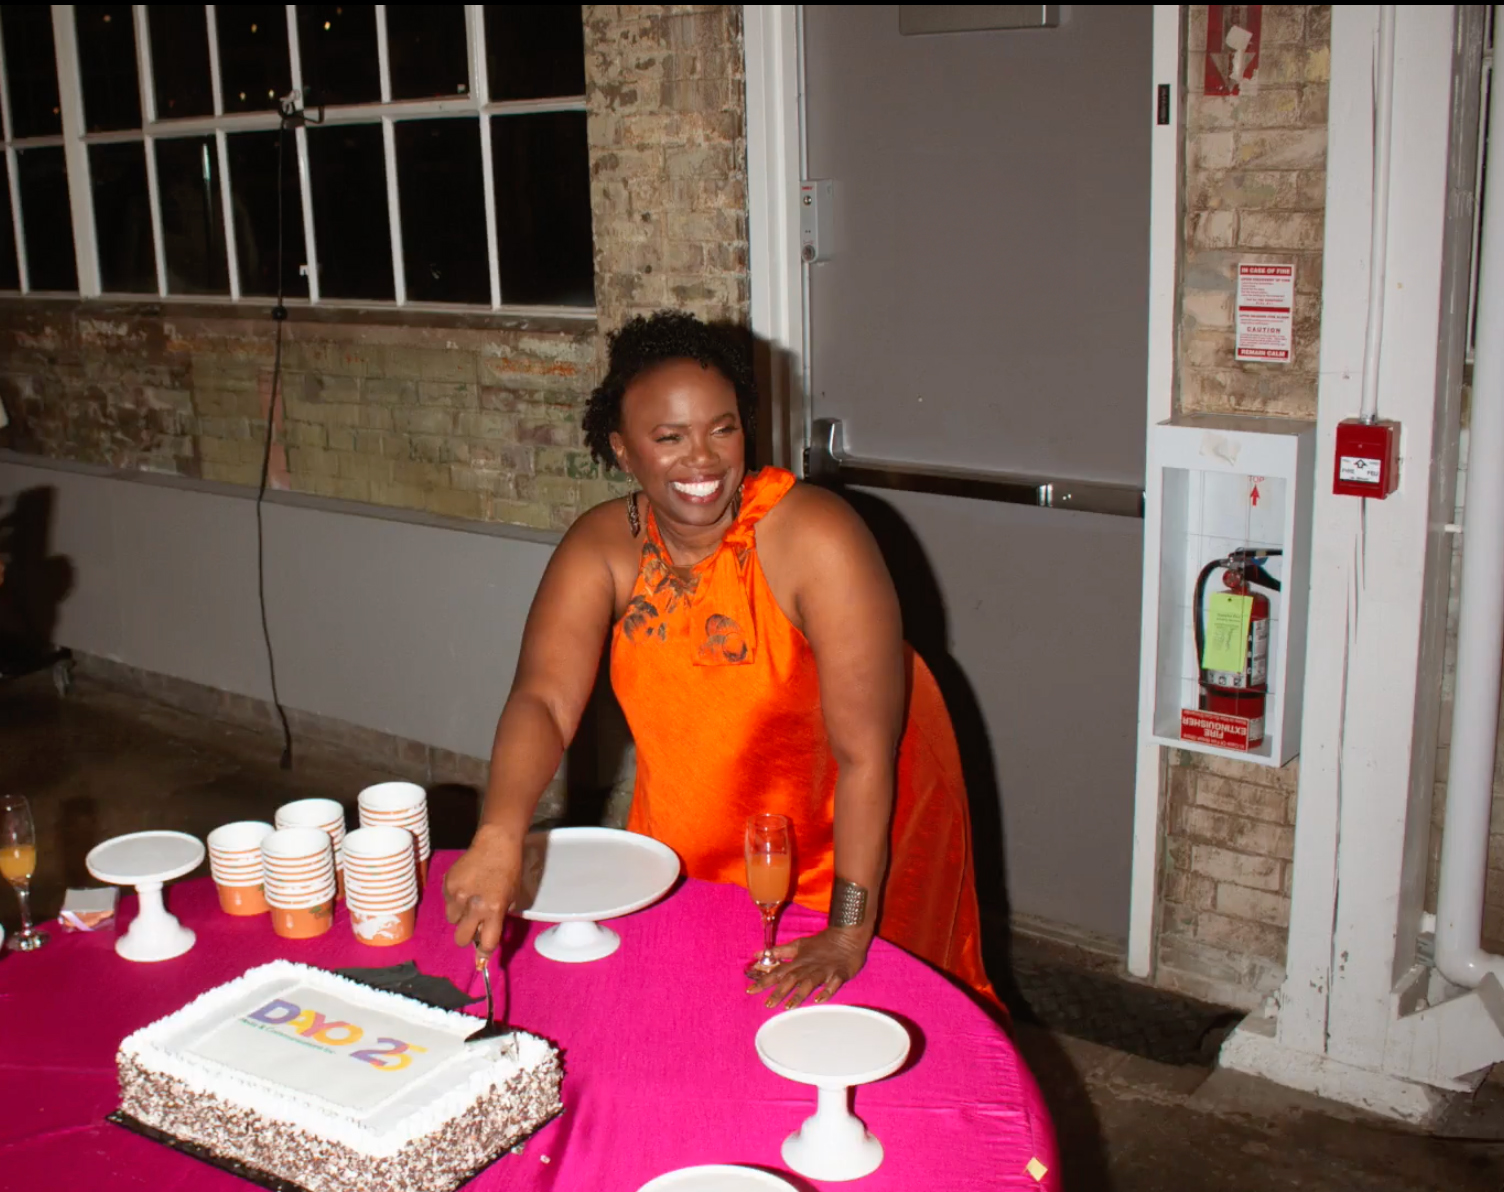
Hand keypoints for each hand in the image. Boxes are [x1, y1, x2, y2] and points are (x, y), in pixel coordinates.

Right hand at [442, 826, 521, 961]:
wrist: (496, 843)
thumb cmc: (509, 870)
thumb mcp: (511, 897)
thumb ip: (498, 917)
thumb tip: (485, 935)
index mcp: (493, 909)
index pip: (486, 943)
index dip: (483, 954)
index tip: (481, 961)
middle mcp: (474, 905)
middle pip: (461, 939)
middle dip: (467, 936)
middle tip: (473, 926)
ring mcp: (457, 895)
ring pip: (452, 920)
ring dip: (460, 916)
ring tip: (470, 900)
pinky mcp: (447, 885)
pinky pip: (447, 903)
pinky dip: (454, 900)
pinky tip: (465, 887)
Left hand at [747, 925, 871, 1009]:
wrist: (847, 934)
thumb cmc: (821, 943)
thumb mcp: (798, 944)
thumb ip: (778, 952)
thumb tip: (757, 955)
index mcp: (798, 960)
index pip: (777, 971)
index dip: (763, 981)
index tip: (750, 991)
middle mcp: (808, 966)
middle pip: (791, 978)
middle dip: (779, 991)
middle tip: (768, 1005)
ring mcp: (824, 969)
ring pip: (809, 981)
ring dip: (799, 994)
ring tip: (789, 1006)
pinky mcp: (839, 972)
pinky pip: (833, 983)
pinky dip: (826, 991)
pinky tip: (819, 1000)